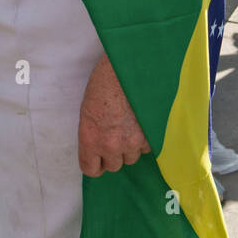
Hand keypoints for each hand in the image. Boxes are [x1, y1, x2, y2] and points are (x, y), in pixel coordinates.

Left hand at [78, 53, 150, 176]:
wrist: (128, 68)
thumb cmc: (104, 82)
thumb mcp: (88, 110)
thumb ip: (93, 134)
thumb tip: (98, 147)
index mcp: (90, 138)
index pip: (91, 170)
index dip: (95, 164)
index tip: (98, 159)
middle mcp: (110, 145)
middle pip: (113, 166)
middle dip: (114, 154)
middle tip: (116, 137)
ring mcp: (132, 142)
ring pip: (132, 157)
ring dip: (130, 147)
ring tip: (129, 126)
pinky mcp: (150, 135)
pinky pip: (147, 147)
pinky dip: (145, 138)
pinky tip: (141, 122)